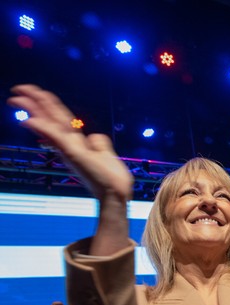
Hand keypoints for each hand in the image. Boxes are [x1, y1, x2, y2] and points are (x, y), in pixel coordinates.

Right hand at [7, 85, 132, 202]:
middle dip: (35, 101)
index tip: (36, 92)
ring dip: (34, 109)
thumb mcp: (105, 154)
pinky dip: (43, 128)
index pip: (59, 117)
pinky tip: (30, 120)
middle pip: (50, 117)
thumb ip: (98, 143)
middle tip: (17, 90)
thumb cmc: (109, 176)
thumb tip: (94, 136)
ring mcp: (69, 149)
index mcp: (75, 142)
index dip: (48, 104)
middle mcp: (69, 144)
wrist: (114, 192)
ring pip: (49, 123)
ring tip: (18, 97)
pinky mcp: (73, 155)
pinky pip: (56, 138)